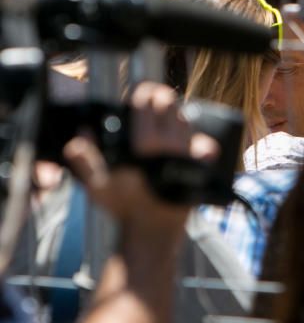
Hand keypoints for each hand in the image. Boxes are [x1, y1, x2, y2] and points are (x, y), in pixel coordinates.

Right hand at [62, 82, 218, 239]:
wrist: (154, 229)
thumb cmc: (126, 207)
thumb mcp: (98, 185)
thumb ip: (85, 158)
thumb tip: (82, 134)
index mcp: (145, 142)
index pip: (149, 100)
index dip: (143, 93)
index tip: (139, 94)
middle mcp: (171, 143)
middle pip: (170, 103)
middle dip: (160, 100)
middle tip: (151, 105)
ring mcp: (188, 151)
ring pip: (186, 119)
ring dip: (175, 117)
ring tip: (163, 125)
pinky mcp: (201, 163)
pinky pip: (203, 142)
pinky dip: (195, 139)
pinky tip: (182, 143)